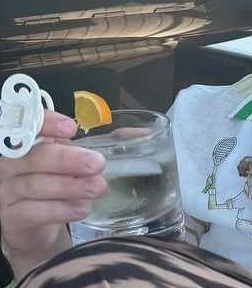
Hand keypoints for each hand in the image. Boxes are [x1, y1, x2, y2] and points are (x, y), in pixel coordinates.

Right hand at [0, 110, 106, 276]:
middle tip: (97, 163)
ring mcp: (7, 192)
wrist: (33, 225)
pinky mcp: (12, 218)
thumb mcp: (70, 159)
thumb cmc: (54, 183)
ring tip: (98, 187)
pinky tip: (82, 208)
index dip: (47, 123)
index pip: (30, 125)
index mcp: (26, 144)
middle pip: (34, 157)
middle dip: (68, 159)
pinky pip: (33, 212)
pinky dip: (61, 210)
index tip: (72, 128)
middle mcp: (10, 165)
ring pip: (35, 186)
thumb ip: (96, 144)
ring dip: (71, 187)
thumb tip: (140, 134)